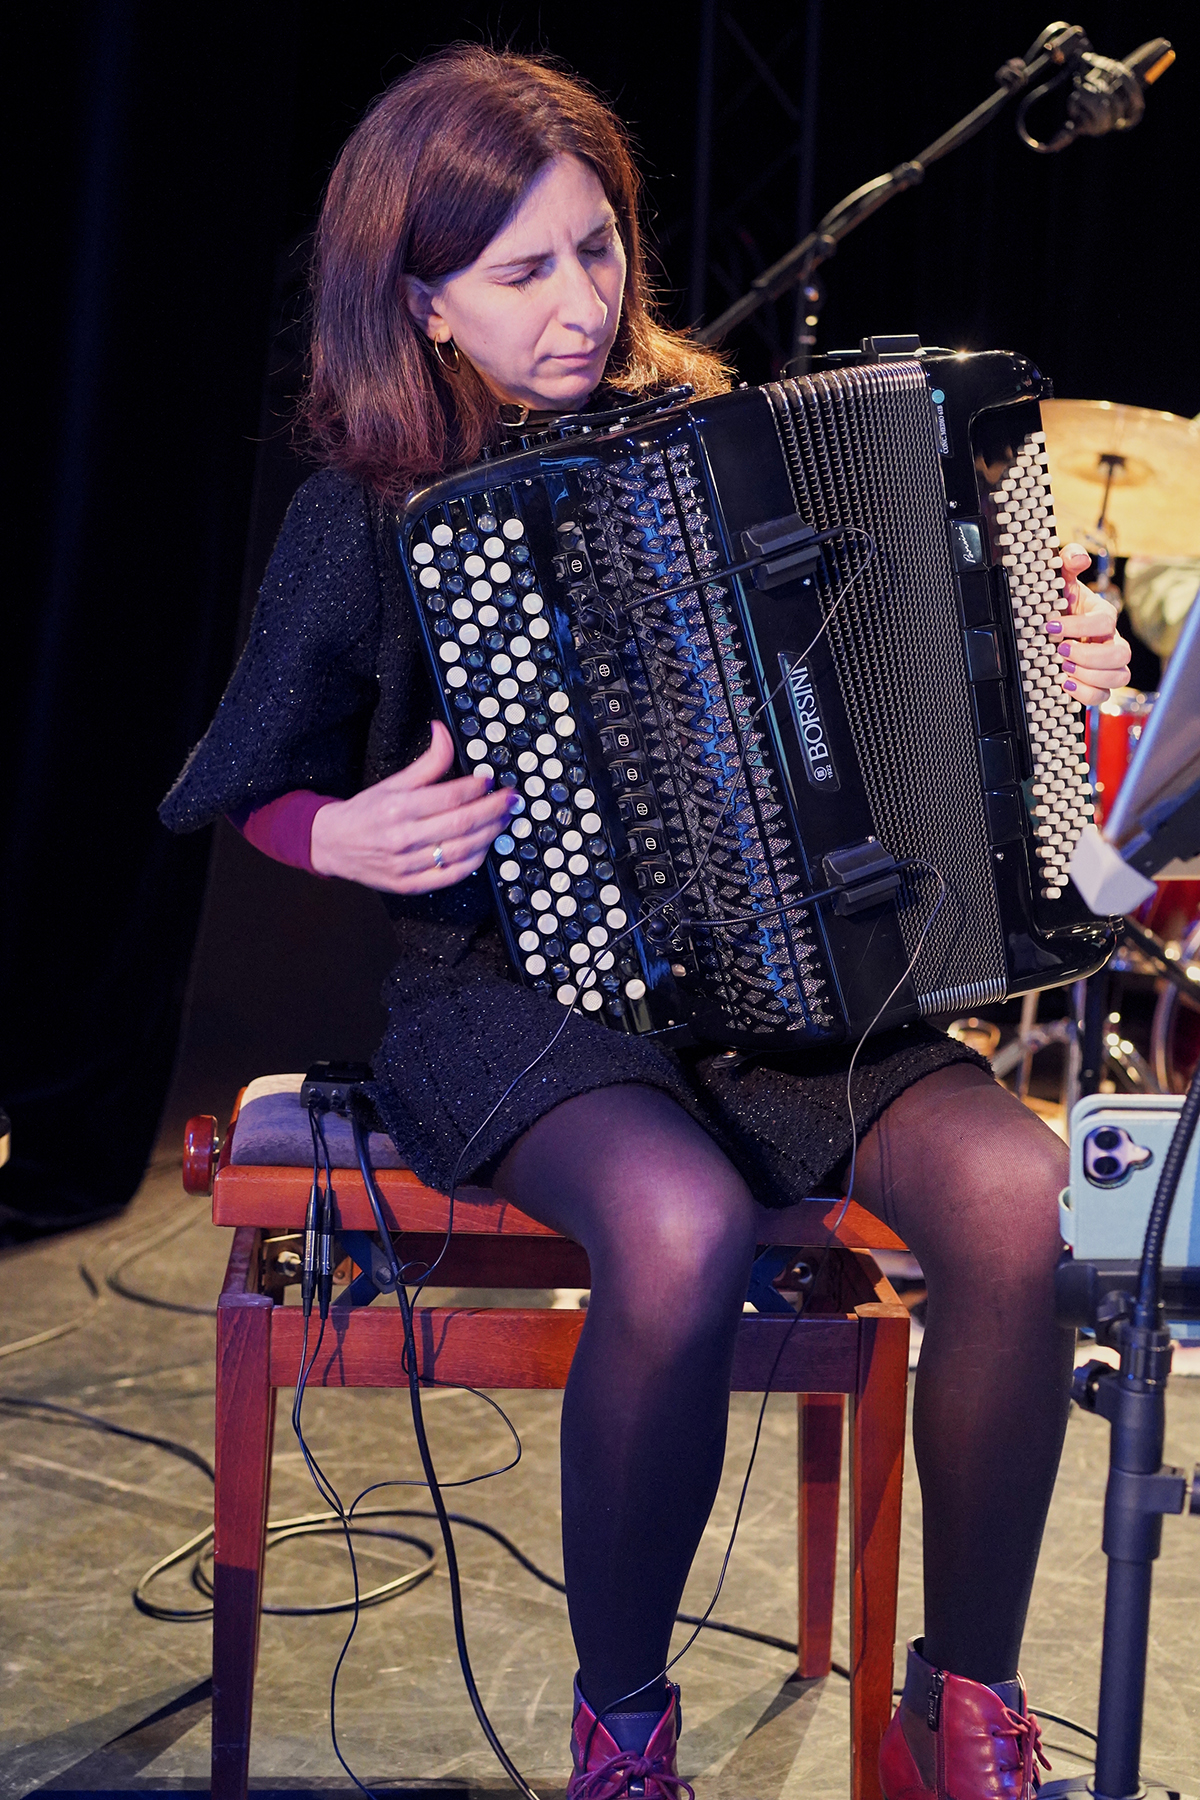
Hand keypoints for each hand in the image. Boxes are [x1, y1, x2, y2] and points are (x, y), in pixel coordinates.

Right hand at [309, 721, 518, 892]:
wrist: (332, 844)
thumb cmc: (365, 812)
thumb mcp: (394, 781)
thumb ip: (426, 761)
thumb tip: (443, 731)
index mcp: (398, 807)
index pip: (450, 796)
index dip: (477, 787)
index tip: (492, 780)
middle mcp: (403, 836)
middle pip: (462, 823)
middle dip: (494, 810)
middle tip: (512, 800)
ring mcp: (407, 864)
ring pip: (462, 850)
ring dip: (490, 834)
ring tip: (504, 820)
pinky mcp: (410, 885)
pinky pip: (451, 875)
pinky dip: (474, 862)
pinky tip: (485, 847)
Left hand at [1046, 543, 1131, 704]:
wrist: (1050, 627)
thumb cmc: (1060, 604)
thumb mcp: (1060, 580)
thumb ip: (1068, 561)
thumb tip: (1078, 558)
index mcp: (1102, 616)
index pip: (1104, 621)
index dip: (1079, 626)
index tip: (1051, 625)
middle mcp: (1111, 641)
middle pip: (1121, 654)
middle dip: (1089, 656)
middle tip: (1061, 651)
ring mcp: (1108, 665)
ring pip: (1119, 678)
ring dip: (1090, 676)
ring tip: (1063, 668)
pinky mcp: (1098, 684)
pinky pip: (1104, 696)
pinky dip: (1086, 694)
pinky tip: (1066, 685)